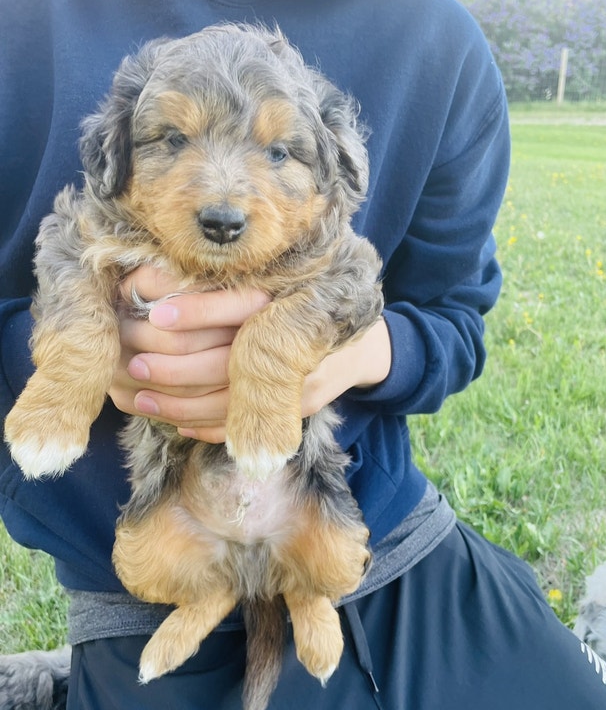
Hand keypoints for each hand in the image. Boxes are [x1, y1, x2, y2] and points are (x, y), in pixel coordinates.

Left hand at [109, 266, 390, 443]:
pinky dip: (206, 429)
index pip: (239, 309)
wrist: (368, 347)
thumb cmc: (317, 307)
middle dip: (172, 367)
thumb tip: (164, 281)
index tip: (154, 310)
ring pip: (228, 405)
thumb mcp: (287, 284)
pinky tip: (175, 424)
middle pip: (224, 364)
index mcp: (294, 307)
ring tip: (139, 399)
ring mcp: (299, 388)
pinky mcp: (297, 413)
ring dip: (178, 406)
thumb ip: (235, 285)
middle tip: (133, 363)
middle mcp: (297, 350)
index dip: (196, 310)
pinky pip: (245, 429)